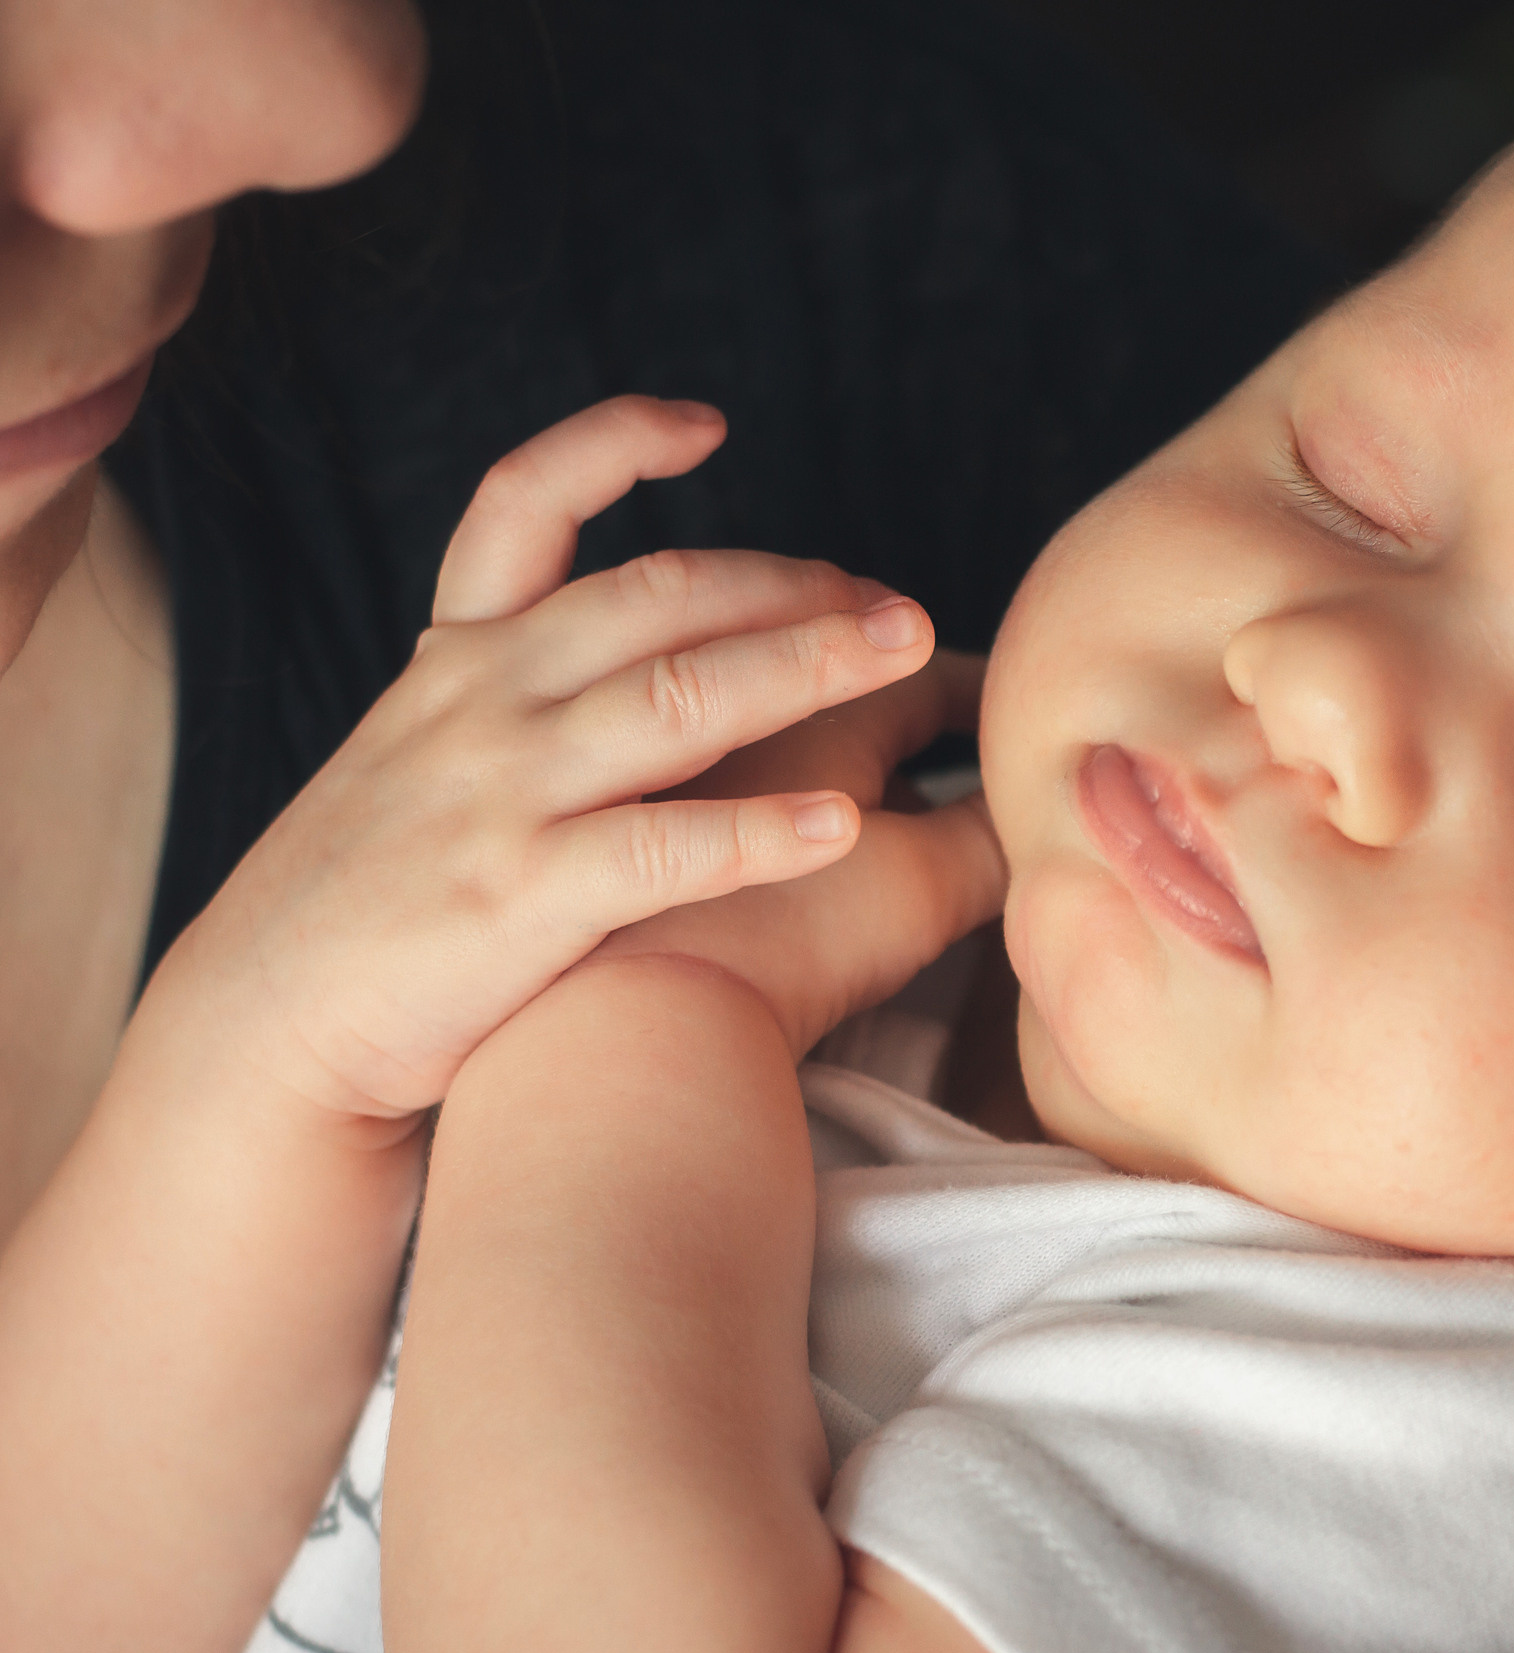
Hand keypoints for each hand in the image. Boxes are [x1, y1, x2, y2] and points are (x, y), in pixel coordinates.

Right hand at [141, 395, 934, 1138]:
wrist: (266, 1027)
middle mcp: (480, 701)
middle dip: (792, 585)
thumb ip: (519, 699)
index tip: (707, 423)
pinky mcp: (519, 899)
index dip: (612, 441)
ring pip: (681, 698)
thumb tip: (645, 663)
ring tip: (906, 653)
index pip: (523, 502)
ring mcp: (499, 795)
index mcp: (458, 659)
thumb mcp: (423, 758)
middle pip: (660, 597)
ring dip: (807, 664)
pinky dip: (760, 832)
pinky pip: (664, 849)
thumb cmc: (375, 897)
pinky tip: (842, 826)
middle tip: (896, 603)